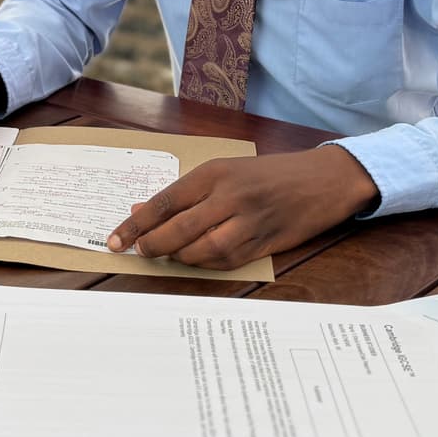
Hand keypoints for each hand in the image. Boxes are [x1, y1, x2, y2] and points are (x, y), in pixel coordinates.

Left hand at [106, 145, 379, 269]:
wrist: (322, 179)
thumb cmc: (268, 173)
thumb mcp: (225, 171)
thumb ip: (186, 194)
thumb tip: (141, 211)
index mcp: (215, 173)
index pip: (164, 202)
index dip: (136, 224)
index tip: (115, 239)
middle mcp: (230, 196)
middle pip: (179, 229)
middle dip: (153, 245)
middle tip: (140, 252)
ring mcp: (249, 222)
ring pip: (201, 250)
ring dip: (179, 257)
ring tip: (169, 255)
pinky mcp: (264, 244)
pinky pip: (226, 261)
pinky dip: (205, 265)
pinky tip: (196, 260)